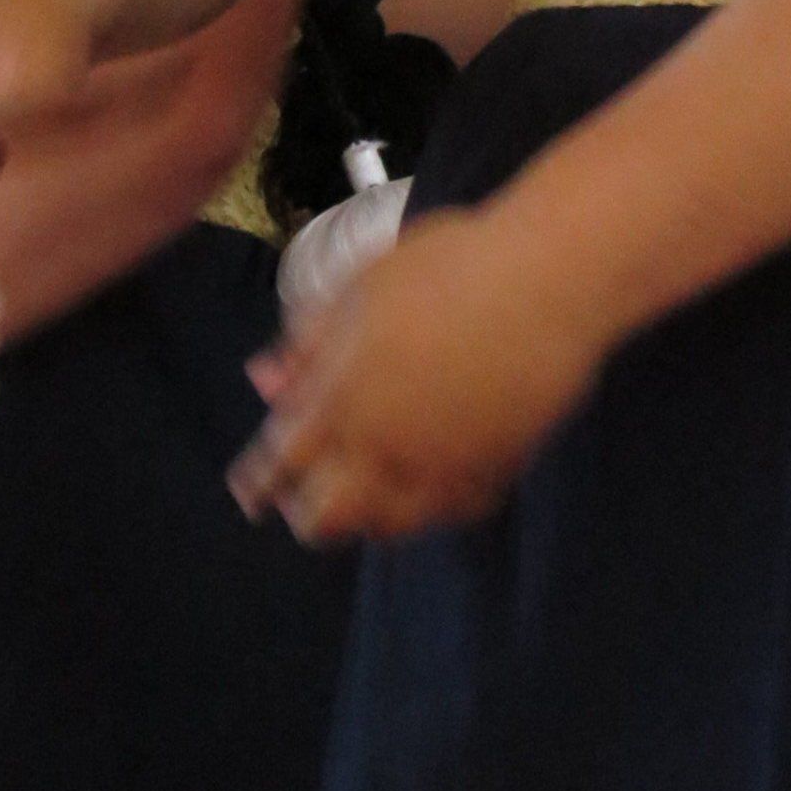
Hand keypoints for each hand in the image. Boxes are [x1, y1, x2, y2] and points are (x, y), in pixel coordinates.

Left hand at [229, 207, 605, 542]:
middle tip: (302, 506)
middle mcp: (383, 446)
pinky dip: (429, 509)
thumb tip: (263, 378)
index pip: (284, 457)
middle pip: (328, 513)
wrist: (542, 282)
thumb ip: (309, 339)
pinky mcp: (492, 473)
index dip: (260, 480)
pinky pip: (449, 512)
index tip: (249, 494)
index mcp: (341, 396)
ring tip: (361, 499)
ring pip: (388, 525)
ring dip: (365, 518)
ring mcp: (440, 468)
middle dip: (308, 514)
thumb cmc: (446, 264)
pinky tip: (425, 491)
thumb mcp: (360, 286)